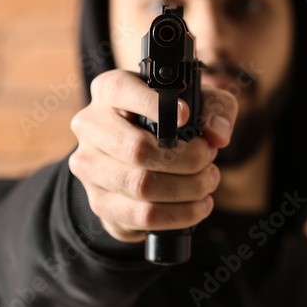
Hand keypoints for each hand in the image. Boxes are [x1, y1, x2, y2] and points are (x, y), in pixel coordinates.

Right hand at [68, 68, 237, 242]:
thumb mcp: (197, 103)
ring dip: (187, 188)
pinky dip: (180, 214)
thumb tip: (217, 134)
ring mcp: (89, 168)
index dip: (153, 104)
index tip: (185, 117)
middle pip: (137, 149)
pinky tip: (198, 206)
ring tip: (208, 182)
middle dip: (187, 158)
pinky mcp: (100, 203)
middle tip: (209, 158)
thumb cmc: (172, 123)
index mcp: (108, 91)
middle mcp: (90, 127)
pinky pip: (142, 216)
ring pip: (141, 186)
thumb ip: (215, 107)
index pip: (120, 91)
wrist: (143, 161)